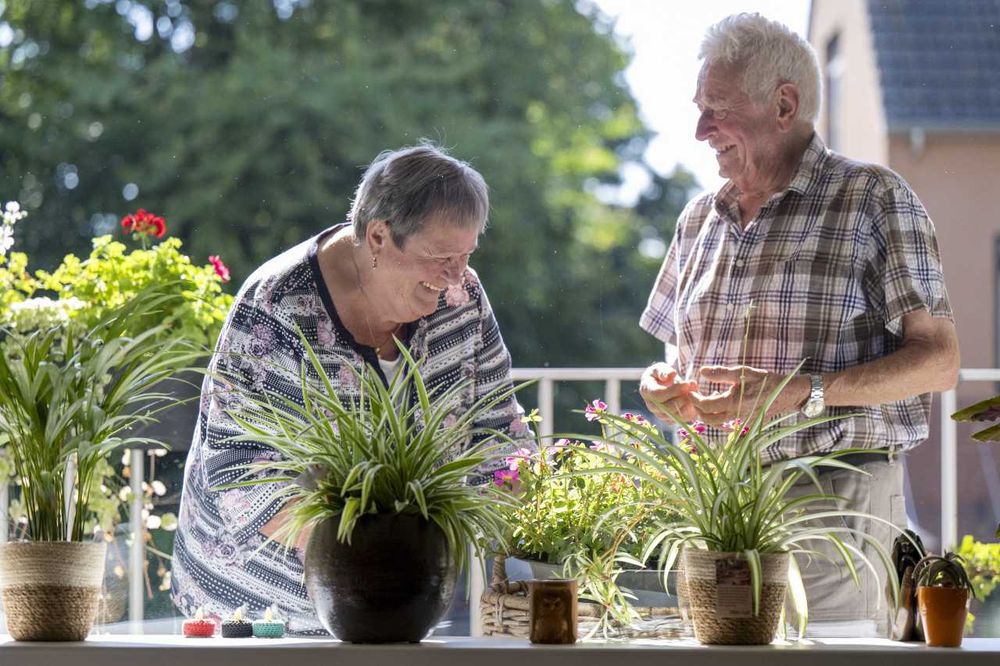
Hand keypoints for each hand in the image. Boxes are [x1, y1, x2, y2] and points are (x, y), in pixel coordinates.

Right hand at [639, 362, 698, 423]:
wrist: (662, 384)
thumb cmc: (660, 374)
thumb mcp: (660, 367)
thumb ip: (664, 370)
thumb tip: (671, 374)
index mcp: (647, 391)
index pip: (659, 395)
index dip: (674, 390)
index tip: (686, 383)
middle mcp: (651, 406)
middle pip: (668, 407)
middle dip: (683, 397)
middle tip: (693, 387)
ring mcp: (660, 414)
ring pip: (676, 415)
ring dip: (688, 404)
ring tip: (694, 391)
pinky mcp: (670, 420)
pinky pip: (682, 419)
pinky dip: (691, 410)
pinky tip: (694, 399)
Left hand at [690, 365, 808, 426]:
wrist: (789, 394)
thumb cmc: (768, 380)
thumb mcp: (744, 372)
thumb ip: (721, 373)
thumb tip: (702, 371)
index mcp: (733, 403)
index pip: (705, 406)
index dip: (695, 399)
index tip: (691, 391)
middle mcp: (736, 416)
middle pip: (708, 419)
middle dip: (698, 409)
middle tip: (695, 397)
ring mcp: (742, 421)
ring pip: (717, 423)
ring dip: (708, 414)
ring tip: (708, 398)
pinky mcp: (747, 423)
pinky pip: (728, 422)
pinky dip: (720, 415)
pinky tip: (722, 402)